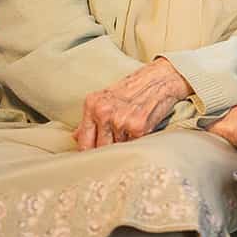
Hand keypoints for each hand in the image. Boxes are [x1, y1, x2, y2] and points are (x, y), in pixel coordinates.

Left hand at [74, 58, 192, 150]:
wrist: (160, 78)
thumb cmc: (133, 88)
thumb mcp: (106, 97)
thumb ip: (90, 119)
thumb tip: (76, 137)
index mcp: (92, 105)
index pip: (84, 142)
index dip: (90, 152)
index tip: (94, 158)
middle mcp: (103, 112)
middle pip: (100, 148)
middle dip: (109, 147)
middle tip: (118, 140)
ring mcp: (120, 121)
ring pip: (117, 148)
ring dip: (124, 143)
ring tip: (131, 128)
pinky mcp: (137, 127)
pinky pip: (133, 144)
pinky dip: (137, 139)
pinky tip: (141, 125)